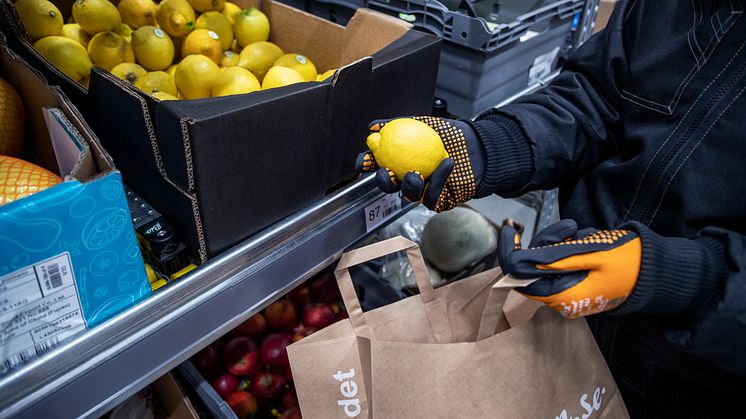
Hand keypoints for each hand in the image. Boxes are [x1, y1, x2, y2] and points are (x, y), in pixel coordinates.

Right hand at [354, 116, 483, 211]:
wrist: (478, 144)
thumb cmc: (451, 134)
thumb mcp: (424, 123)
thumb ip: (399, 124)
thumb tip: (373, 125)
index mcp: (400, 160)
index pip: (377, 164)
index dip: (366, 165)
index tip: (364, 160)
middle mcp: (408, 177)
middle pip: (388, 186)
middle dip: (383, 182)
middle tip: (388, 173)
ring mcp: (423, 190)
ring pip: (408, 195)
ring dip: (410, 185)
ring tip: (417, 173)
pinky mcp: (440, 200)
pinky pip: (434, 196)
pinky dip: (439, 180)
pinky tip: (446, 165)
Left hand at [498, 219, 641, 317]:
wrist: (656, 270)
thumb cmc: (627, 261)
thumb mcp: (588, 254)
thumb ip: (552, 259)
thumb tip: (518, 261)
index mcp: (561, 296)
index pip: (518, 276)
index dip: (509, 252)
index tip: (510, 230)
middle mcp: (560, 298)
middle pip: (532, 265)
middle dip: (547, 242)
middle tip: (570, 229)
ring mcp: (567, 291)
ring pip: (546, 260)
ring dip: (561, 242)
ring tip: (585, 236)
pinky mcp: (574, 281)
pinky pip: (561, 260)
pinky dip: (570, 246)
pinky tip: (587, 241)